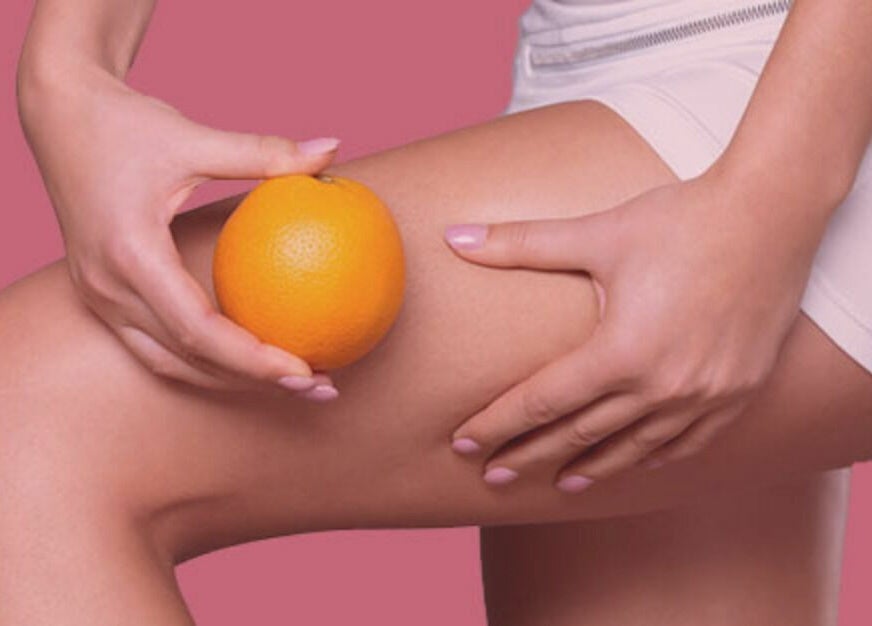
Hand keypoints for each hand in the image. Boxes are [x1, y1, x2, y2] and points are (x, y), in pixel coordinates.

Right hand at [18, 64, 339, 396]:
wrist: (58, 116)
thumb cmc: (123, 124)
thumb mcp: (194, 136)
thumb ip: (265, 151)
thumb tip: (332, 150)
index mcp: (129, 254)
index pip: (198, 329)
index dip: (254, 360)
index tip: (307, 370)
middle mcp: (108, 287)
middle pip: (188, 360)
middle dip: (257, 382)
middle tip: (321, 387)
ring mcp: (100, 297)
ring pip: (170, 362)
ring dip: (232, 380)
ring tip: (292, 382)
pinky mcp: (103, 295)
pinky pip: (157, 344)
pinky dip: (205, 359)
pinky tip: (250, 356)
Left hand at [444, 170, 816, 491]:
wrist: (772, 213)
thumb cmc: (681, 221)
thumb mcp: (596, 233)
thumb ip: (519, 243)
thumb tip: (452, 235)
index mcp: (621, 352)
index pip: (541, 403)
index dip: (497, 425)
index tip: (462, 443)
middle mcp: (661, 386)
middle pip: (578, 435)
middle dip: (529, 456)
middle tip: (492, 476)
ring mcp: (703, 396)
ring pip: (632, 448)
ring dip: (589, 468)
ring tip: (557, 483)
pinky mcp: (736, 392)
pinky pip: (686, 442)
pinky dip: (651, 456)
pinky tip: (633, 462)